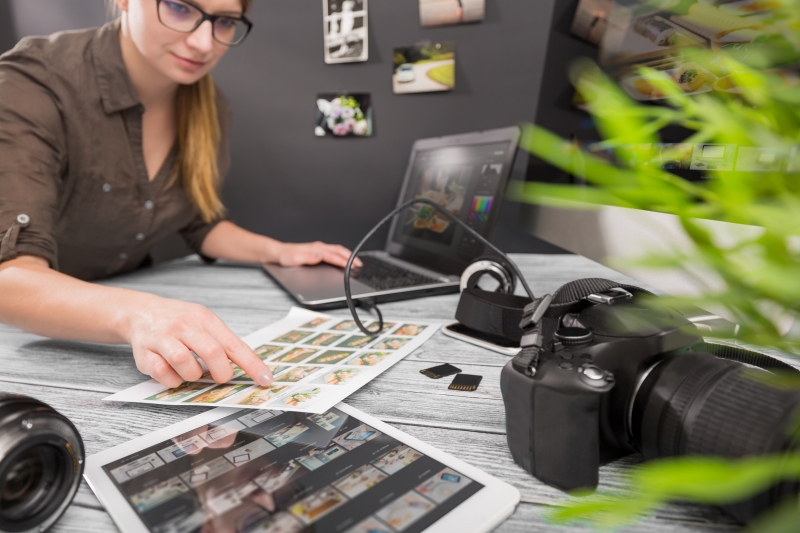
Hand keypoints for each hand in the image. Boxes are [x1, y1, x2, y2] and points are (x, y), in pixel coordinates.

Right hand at [125, 296, 272, 388]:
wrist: (140, 312)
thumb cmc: (178, 320)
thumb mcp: (204, 322)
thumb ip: (223, 342)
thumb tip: (249, 367)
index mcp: (204, 319)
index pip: (234, 344)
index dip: (252, 364)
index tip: (265, 379)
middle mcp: (184, 326)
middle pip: (211, 352)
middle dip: (221, 372)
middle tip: (220, 377)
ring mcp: (163, 338)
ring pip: (185, 364)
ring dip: (193, 376)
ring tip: (192, 371)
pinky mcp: (145, 354)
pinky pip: (163, 374)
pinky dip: (173, 380)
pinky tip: (174, 373)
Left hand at [275, 241, 361, 268]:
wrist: (278, 253)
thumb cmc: (285, 257)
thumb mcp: (294, 259)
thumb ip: (308, 257)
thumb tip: (320, 256)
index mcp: (315, 249)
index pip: (334, 255)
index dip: (344, 261)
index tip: (352, 266)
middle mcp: (318, 247)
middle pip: (339, 250)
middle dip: (351, 257)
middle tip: (359, 264)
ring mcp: (318, 248)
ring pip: (337, 250)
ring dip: (347, 256)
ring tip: (355, 262)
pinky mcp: (317, 251)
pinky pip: (333, 252)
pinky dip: (341, 255)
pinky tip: (342, 260)